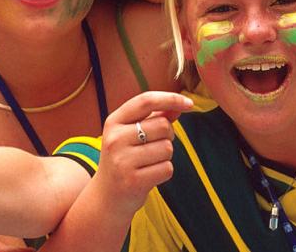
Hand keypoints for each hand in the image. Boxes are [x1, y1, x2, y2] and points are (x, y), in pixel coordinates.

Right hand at [93, 92, 192, 215]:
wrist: (106, 197)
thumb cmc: (125, 159)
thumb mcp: (132, 134)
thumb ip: (155, 118)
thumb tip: (180, 106)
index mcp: (113, 122)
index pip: (146, 101)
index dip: (170, 99)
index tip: (189, 103)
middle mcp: (115, 139)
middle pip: (163, 125)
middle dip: (168, 135)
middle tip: (154, 147)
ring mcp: (122, 161)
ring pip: (167, 148)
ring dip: (165, 156)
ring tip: (148, 163)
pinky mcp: (132, 181)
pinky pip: (167, 168)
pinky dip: (164, 171)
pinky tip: (149, 176)